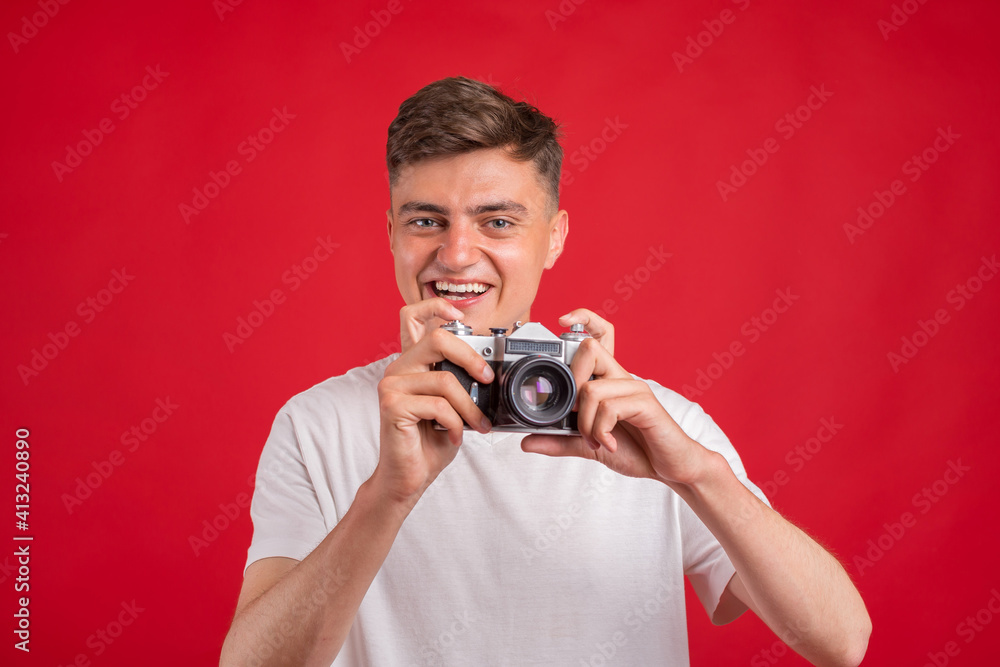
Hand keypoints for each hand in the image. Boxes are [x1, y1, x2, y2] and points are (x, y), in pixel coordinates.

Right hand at [373, 298, 494, 505]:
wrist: (408, 477)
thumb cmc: (430, 442)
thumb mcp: (454, 406)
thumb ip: (463, 383)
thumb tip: (491, 371)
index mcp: (413, 363)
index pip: (414, 317)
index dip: (435, 306)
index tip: (459, 315)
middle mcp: (398, 368)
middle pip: (438, 339)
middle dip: (471, 358)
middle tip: (487, 380)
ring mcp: (391, 384)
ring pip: (445, 380)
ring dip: (470, 408)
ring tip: (477, 426)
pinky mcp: (391, 404)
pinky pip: (438, 405)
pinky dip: (455, 424)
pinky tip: (454, 437)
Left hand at [522, 309, 708, 487]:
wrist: (669, 467)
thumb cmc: (635, 449)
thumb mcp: (588, 445)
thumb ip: (559, 441)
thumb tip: (527, 442)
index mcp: (608, 380)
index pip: (598, 335)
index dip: (583, 319)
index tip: (561, 319)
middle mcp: (621, 377)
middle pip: (589, 349)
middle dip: (571, 381)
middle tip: (574, 415)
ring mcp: (635, 388)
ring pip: (591, 389)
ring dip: (584, 424)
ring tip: (595, 441)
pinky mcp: (646, 404)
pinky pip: (610, 407)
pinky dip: (601, 431)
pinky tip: (608, 444)